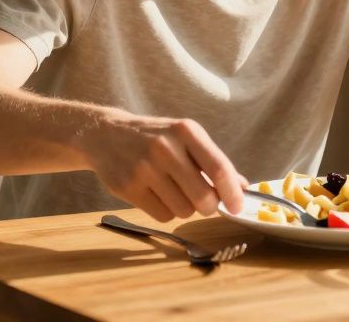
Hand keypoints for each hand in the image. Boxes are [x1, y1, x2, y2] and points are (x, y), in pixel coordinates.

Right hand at [77, 109, 248, 222]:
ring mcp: (144, 168)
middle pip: (203, 197)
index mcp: (186, 131)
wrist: (105, 134)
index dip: (232, 193)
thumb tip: (242, 187)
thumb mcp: (184, 137)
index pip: (218, 167)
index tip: (238, 207)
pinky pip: (162, 216)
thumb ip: (212, 161)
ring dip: (184, 208)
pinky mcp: (128, 187)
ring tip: (172, 190)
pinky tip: (155, 194)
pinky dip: (165, 211)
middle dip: (208, 206)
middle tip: (203, 201)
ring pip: (184, 211)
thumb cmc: (154, 137)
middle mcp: (165, 147)